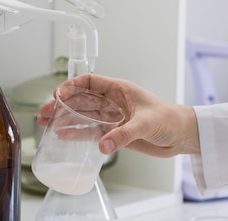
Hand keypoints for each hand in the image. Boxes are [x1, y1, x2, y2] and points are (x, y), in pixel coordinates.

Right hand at [38, 73, 199, 157]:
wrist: (182, 136)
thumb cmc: (170, 119)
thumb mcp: (147, 123)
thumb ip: (124, 134)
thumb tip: (104, 144)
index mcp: (119, 89)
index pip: (90, 82)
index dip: (72, 86)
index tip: (58, 94)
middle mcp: (113, 101)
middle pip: (81, 99)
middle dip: (62, 104)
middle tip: (45, 111)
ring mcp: (112, 117)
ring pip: (83, 115)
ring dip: (65, 118)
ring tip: (46, 123)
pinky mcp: (114, 133)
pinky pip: (91, 132)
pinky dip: (77, 133)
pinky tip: (63, 135)